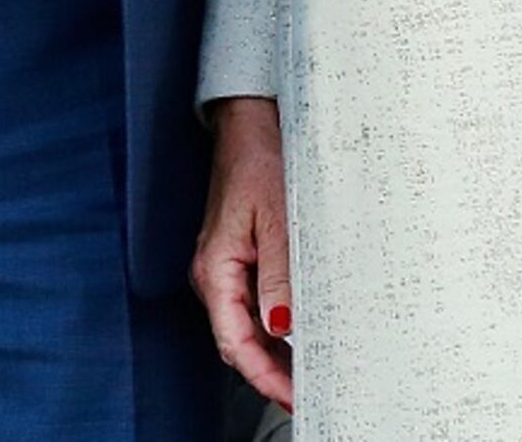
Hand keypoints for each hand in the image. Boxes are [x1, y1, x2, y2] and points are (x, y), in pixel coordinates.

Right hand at [192, 97, 296, 408]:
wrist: (251, 124)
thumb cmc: (260, 161)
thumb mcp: (278, 219)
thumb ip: (280, 275)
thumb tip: (281, 328)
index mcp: (215, 269)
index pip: (234, 342)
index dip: (263, 376)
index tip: (292, 397)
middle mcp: (214, 274)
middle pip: (238, 341)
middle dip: (270, 374)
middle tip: (306, 395)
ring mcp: (226, 267)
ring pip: (246, 326)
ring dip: (273, 354)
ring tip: (307, 376)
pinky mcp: (240, 257)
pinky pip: (253, 304)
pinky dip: (274, 327)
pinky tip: (298, 337)